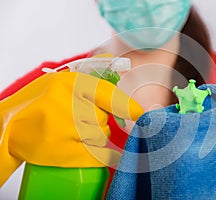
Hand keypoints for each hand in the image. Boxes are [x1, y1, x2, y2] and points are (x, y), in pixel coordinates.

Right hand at [0, 71, 143, 186]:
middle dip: (98, 121)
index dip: (127, 105)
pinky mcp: (64, 152)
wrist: (7, 128)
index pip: (107, 93)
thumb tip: (115, 67)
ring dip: (95, 136)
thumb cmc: (36, 104)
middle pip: (103, 118)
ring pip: (101, 135)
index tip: (139, 113)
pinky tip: (107, 154)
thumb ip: (87, 76)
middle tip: (78, 120)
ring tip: (73, 133)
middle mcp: (68, 105)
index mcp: (68, 83)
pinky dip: (107, 155)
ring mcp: (65, 130)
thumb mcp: (57, 81)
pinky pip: (99, 155)